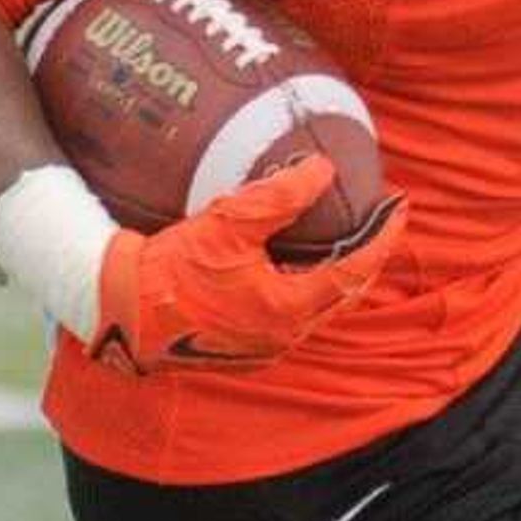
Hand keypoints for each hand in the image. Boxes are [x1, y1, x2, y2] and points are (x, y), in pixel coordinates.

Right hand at [89, 155, 402, 373]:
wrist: (120, 312)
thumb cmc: (170, 271)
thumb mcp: (226, 223)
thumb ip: (279, 195)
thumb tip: (321, 169)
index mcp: (288, 308)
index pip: (355, 269)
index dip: (382, 236)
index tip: (399, 207)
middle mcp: (284, 336)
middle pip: (343, 294)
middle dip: (365, 256)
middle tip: (378, 220)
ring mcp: (263, 348)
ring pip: (317, 308)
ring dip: (335, 274)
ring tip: (342, 239)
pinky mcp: (242, 351)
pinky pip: (291, 317)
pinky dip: (305, 289)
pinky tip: (294, 266)